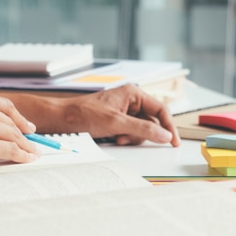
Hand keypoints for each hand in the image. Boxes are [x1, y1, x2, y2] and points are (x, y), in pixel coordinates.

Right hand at [0, 86, 38, 177]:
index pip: (2, 105)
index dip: (18, 117)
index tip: (26, 126)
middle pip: (10, 120)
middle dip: (23, 133)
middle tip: (31, 142)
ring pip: (14, 135)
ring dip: (26, 145)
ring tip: (32, 152)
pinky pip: (11, 149)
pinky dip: (23, 155)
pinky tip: (27, 158)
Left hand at [63, 84, 180, 145]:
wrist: (61, 120)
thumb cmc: (83, 115)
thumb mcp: (116, 123)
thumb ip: (143, 129)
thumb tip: (165, 136)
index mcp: (133, 93)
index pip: (161, 110)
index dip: (169, 127)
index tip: (174, 142)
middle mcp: (131, 100)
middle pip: (152, 121)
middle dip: (142, 133)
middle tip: (129, 138)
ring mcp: (124, 110)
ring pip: (141, 129)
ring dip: (133, 137)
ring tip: (118, 137)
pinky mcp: (117, 120)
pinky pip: (131, 132)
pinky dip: (126, 138)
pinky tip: (115, 138)